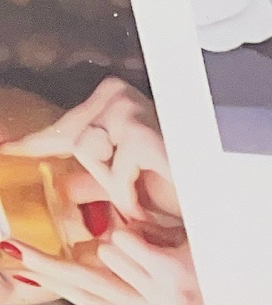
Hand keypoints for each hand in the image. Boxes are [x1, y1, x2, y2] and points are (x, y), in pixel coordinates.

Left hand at [0, 77, 179, 230]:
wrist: (218, 209)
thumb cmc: (181, 194)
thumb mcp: (127, 187)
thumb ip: (94, 181)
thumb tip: (65, 186)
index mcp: (115, 100)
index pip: (66, 122)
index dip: (35, 141)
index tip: (8, 150)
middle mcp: (121, 96)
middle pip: (74, 137)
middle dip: (98, 177)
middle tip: (130, 200)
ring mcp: (131, 111)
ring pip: (87, 151)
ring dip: (113, 186)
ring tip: (141, 201)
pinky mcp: (142, 134)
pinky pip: (110, 169)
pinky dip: (125, 194)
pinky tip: (144, 204)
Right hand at [1, 226, 204, 304]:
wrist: (248, 261)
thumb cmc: (201, 258)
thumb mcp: (160, 268)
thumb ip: (124, 269)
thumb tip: (85, 253)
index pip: (91, 301)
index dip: (56, 286)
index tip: (24, 270)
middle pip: (85, 286)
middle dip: (48, 264)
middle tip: (12, 247)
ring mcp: (162, 300)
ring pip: (108, 250)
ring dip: (128, 233)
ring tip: (160, 241)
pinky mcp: (168, 279)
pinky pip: (125, 241)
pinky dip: (140, 230)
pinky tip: (165, 239)